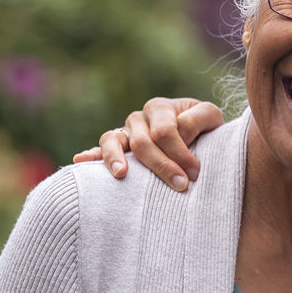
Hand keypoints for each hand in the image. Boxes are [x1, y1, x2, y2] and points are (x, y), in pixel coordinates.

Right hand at [73, 98, 224, 190]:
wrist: (196, 133)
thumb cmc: (203, 127)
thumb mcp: (210, 117)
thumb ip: (199, 119)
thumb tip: (180, 131)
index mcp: (161, 108)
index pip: (165, 132)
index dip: (180, 153)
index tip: (195, 173)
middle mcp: (139, 118)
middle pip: (143, 142)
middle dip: (162, 165)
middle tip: (180, 185)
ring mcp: (124, 132)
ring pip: (113, 141)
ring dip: (115, 158)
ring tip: (121, 174)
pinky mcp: (116, 146)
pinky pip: (99, 149)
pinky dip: (90, 155)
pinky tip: (81, 160)